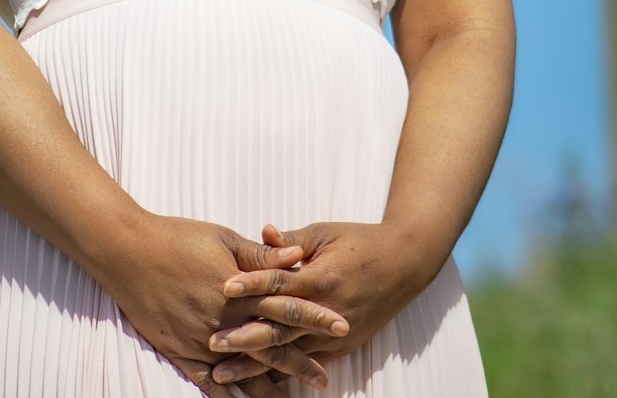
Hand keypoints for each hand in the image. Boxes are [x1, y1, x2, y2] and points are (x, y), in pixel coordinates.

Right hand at [102, 212, 348, 393]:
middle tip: (325, 378)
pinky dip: (229, 395)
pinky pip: (209, 383)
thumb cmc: (177, 238)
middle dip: (302, 361)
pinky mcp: (180, 352)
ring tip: (292, 397)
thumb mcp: (223, 238)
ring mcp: (202, 341)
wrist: (128, 252)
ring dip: (270, 385)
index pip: (287, 306)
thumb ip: (260, 254)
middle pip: (271, 345)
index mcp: (238, 289)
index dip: (315, 317)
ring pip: (244, 371)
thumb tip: (298, 256)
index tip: (342, 326)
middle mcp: (224, 320)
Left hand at [202, 220, 423, 387]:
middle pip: (280, 327)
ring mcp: (334, 334)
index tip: (223, 287)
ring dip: (254, 364)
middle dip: (244, 338)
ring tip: (222, 373)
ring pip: (288, 353)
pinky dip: (281, 374)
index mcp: (322, 277)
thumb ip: (291, 239)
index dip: (251, 284)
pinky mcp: (340, 347)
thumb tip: (262, 233)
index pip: (280, 282)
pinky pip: (306, 364)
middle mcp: (326, 310)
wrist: (403, 265)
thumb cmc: (359, 241)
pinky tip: (256, 384)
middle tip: (212, 343)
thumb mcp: (324, 233)